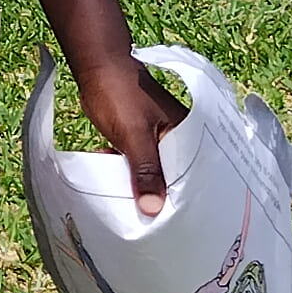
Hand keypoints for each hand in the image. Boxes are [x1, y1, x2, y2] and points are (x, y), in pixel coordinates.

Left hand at [74, 55, 190, 215]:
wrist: (97, 68)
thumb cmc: (120, 94)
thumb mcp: (134, 136)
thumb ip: (146, 171)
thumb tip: (153, 209)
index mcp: (188, 135)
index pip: (194, 176)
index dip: (185, 200)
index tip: (175, 224)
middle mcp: (178, 139)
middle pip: (174, 178)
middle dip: (160, 198)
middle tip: (151, 223)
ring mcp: (158, 140)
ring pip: (153, 174)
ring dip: (140, 187)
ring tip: (132, 209)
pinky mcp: (140, 141)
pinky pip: (138, 166)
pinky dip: (127, 175)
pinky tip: (115, 186)